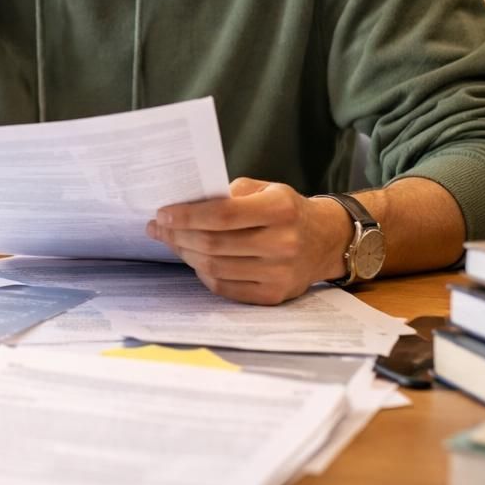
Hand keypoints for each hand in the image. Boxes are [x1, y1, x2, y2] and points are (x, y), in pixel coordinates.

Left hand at [145, 177, 352, 304]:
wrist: (326, 241)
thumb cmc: (287, 210)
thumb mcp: (265, 189)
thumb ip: (228, 194)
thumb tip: (183, 206)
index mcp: (280, 209)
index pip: (223, 215)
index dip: (187, 216)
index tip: (163, 214)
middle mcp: (283, 243)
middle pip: (214, 244)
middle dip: (178, 235)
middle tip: (159, 228)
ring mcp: (280, 273)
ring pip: (215, 267)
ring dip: (186, 254)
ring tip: (172, 241)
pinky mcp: (274, 295)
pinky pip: (225, 288)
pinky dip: (203, 274)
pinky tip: (194, 259)